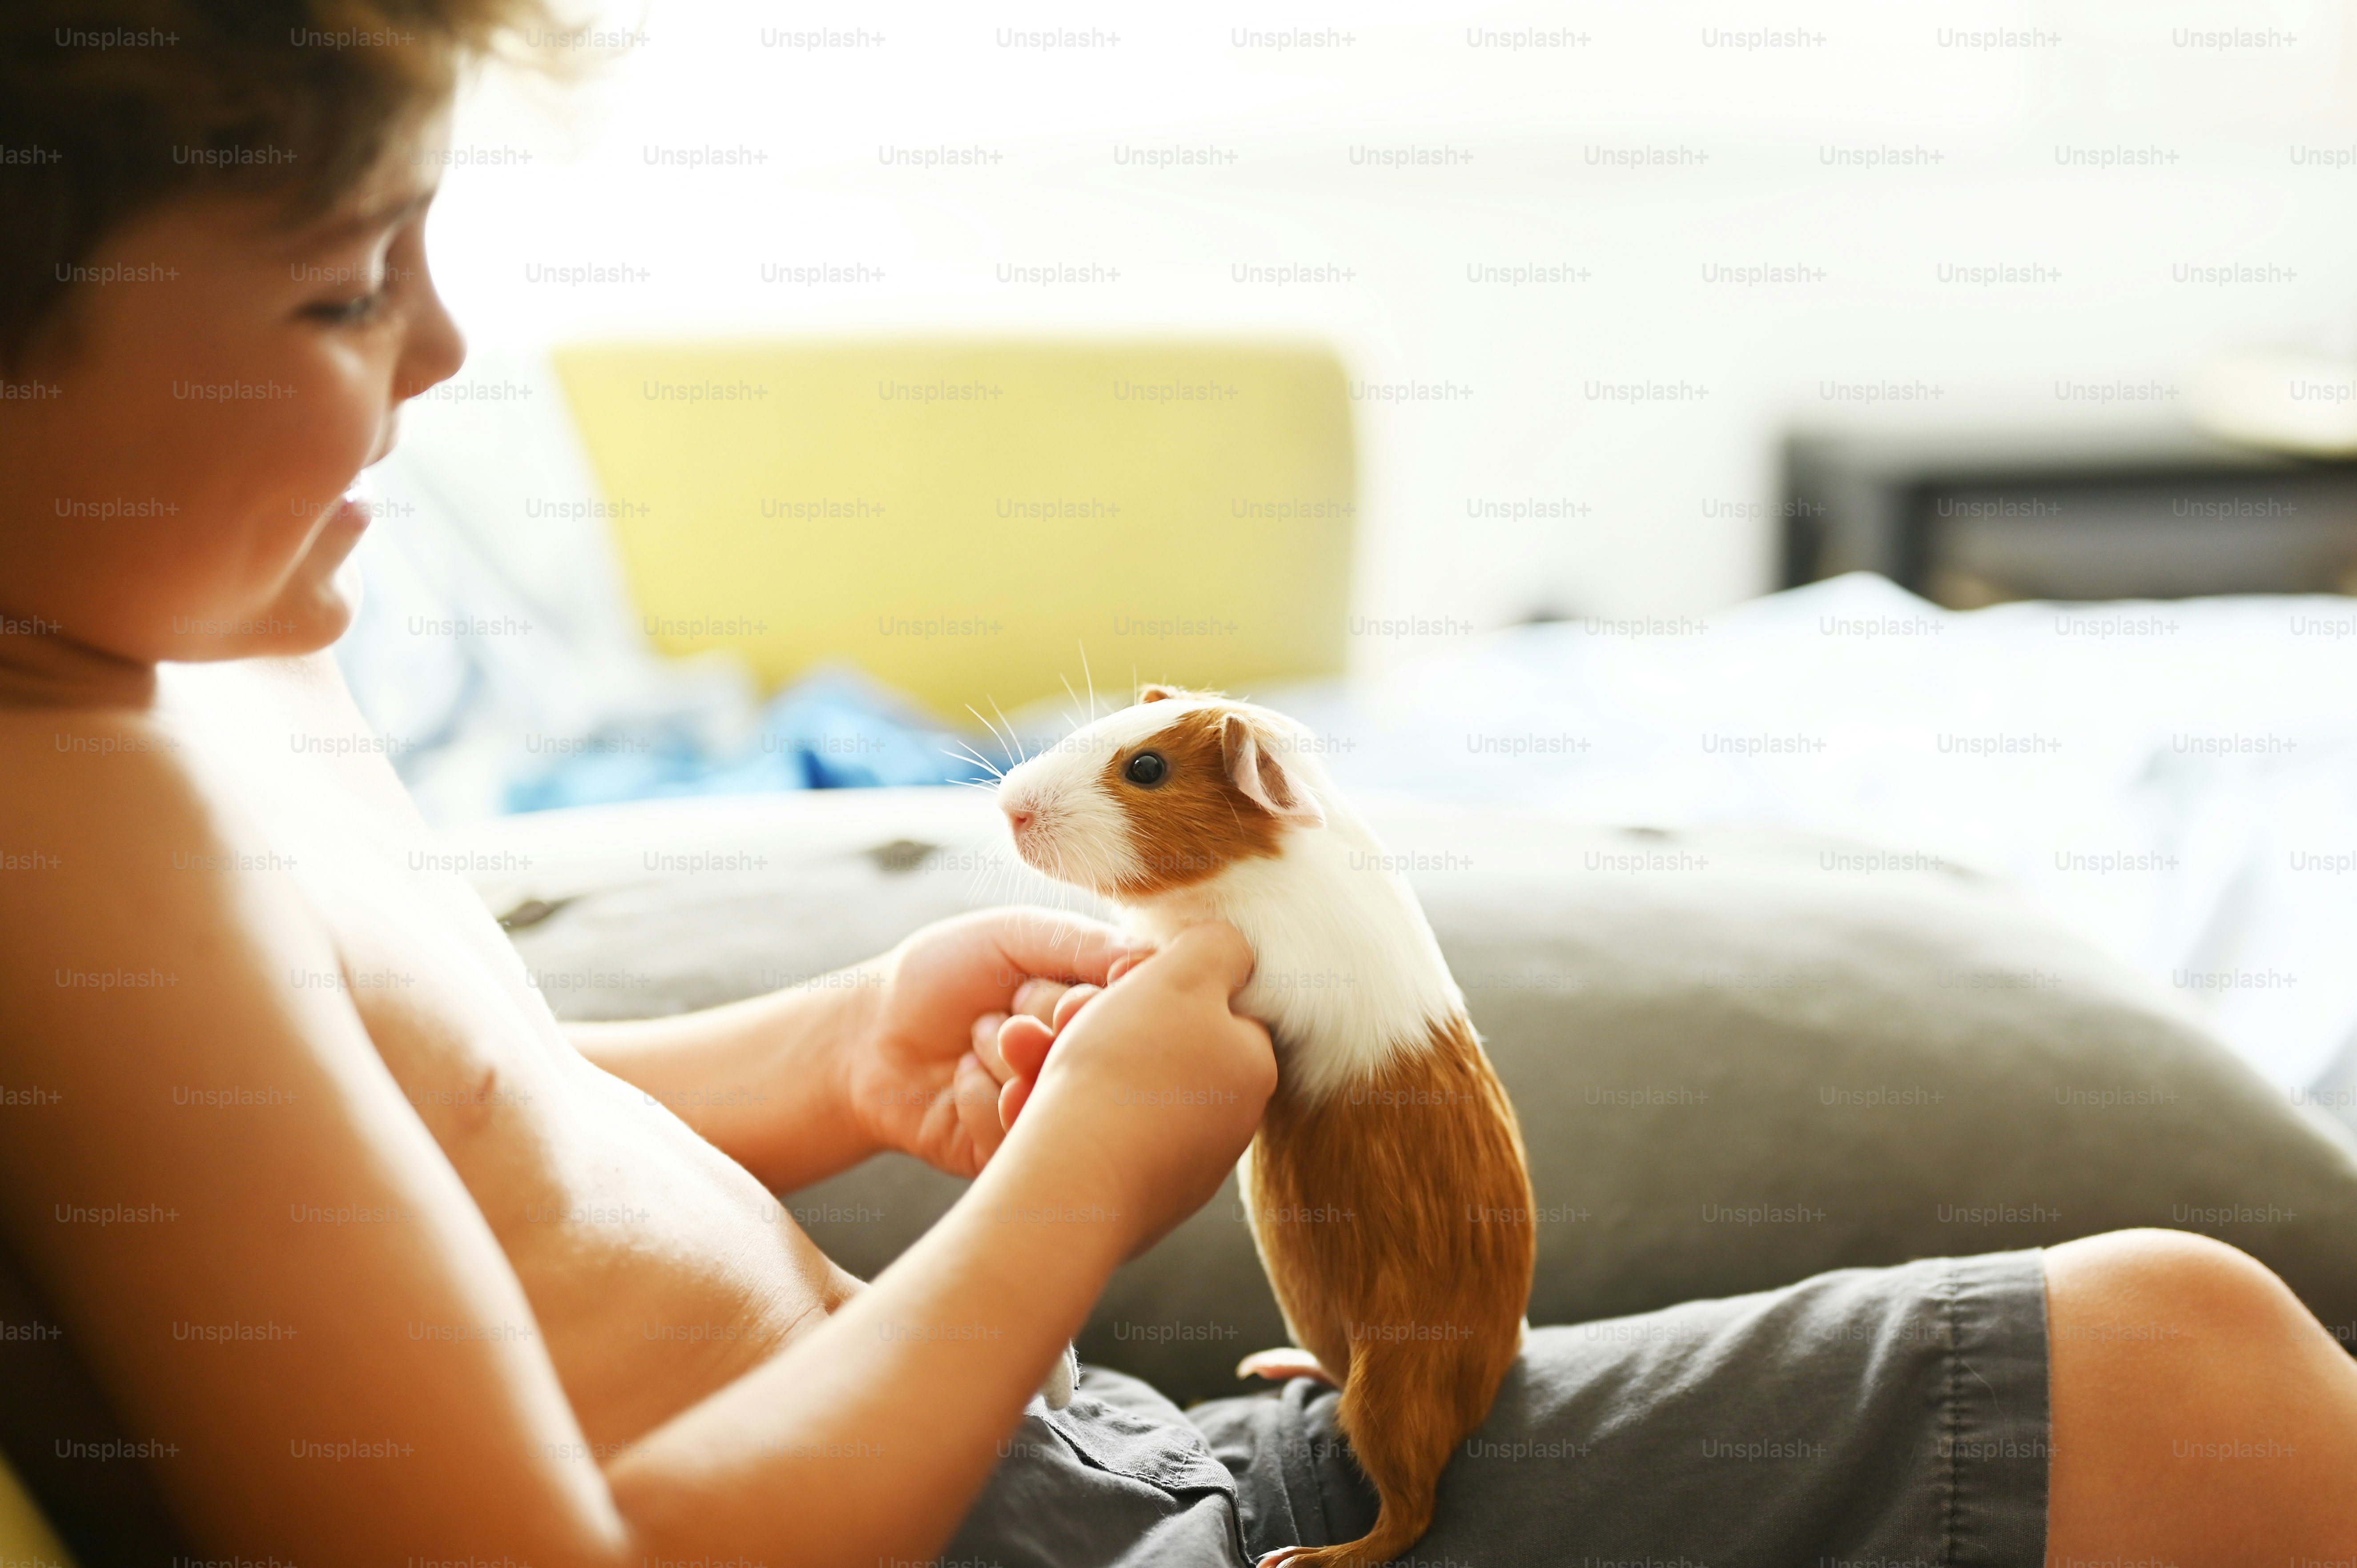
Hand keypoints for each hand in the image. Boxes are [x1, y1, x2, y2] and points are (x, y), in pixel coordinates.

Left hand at [847, 907, 1135, 1177]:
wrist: (868, 1034)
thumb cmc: (942, 973)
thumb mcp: (1011, 936)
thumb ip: (1081, 943)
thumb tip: (1150, 961)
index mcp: (1098, 1010)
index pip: (1132, 1019)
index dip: (1094, 1015)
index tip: (1066, 1004)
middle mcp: (1084, 1065)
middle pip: (1100, 1066)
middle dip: (1042, 1038)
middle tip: (1009, 1023)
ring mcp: (1051, 1115)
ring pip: (1060, 1107)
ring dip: (1006, 1065)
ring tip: (974, 1040)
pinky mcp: (1013, 1156)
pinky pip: (1016, 1139)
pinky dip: (981, 1099)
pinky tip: (961, 1078)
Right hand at [996, 920, 1277, 1257]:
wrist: (1072, 1182)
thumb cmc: (1125, 1068)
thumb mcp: (1181, 975)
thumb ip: (1218, 948)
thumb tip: (1231, 949)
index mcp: (1250, 1069)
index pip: (1212, 1007)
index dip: (1154, 984)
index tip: (1112, 983)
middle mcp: (1226, 1126)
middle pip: (1155, 1052)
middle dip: (1097, 1027)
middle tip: (1056, 1018)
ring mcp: (1181, 1171)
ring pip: (1114, 1096)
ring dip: (1062, 1068)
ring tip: (1020, 1057)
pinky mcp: (1131, 1205)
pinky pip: (1090, 1144)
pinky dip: (1054, 1121)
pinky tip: (1021, 1109)